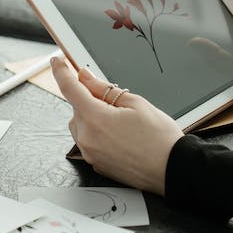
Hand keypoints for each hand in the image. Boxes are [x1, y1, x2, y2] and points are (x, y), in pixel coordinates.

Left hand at [51, 57, 182, 195]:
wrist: (174, 170)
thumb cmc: (160, 138)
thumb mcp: (135, 103)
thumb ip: (104, 89)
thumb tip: (85, 77)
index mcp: (95, 118)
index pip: (69, 88)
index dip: (61, 71)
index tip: (57, 61)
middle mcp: (87, 138)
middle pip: (76, 109)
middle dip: (90, 100)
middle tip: (116, 102)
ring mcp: (90, 154)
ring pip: (81, 126)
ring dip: (93, 118)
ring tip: (122, 123)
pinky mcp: (97, 165)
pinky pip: (89, 142)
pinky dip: (99, 135)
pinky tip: (122, 137)